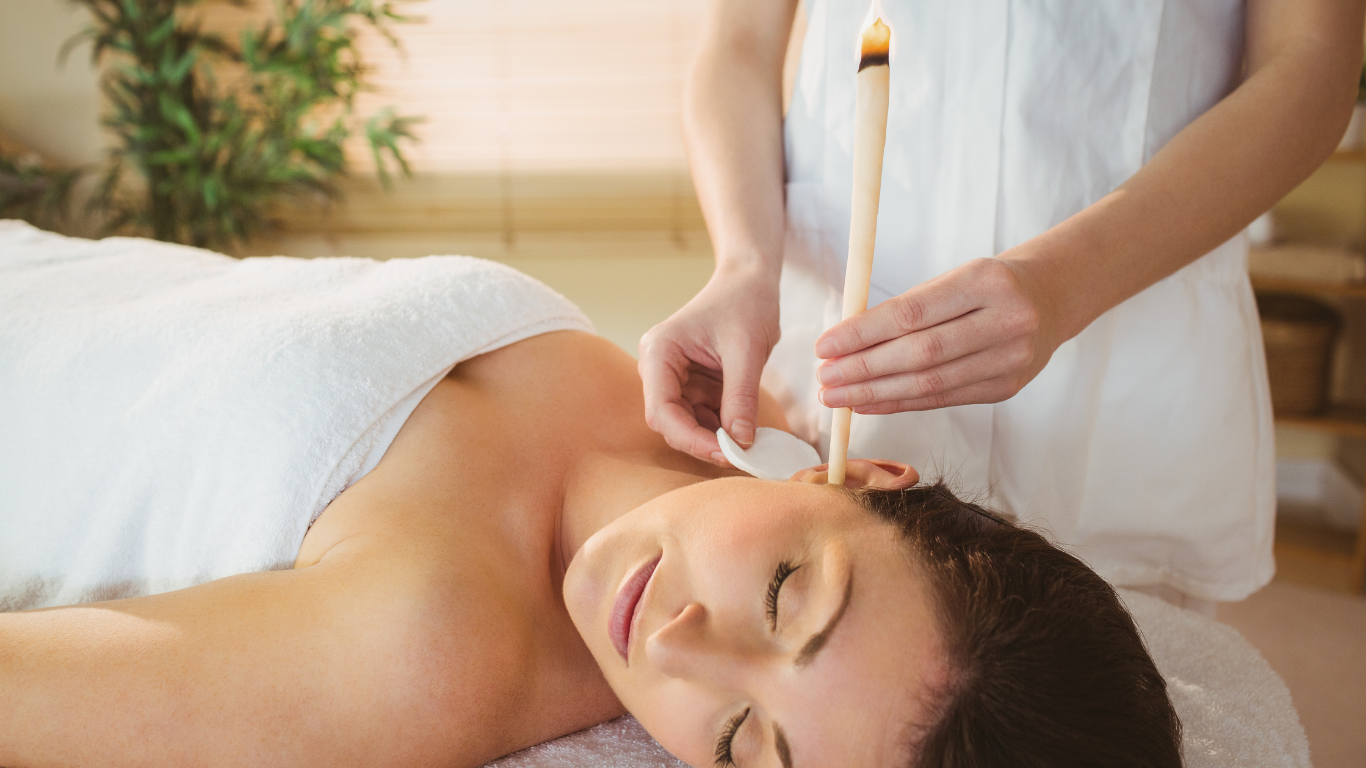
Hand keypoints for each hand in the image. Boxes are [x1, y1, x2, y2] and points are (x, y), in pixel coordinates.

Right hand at [639, 264, 780, 464]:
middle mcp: (659, 367)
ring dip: (714, 438)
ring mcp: (675, 377)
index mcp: (659, 352)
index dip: (690, 438)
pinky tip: (744, 433)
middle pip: (670, 422)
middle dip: (702, 441)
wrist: (751, 281)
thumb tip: (741, 442)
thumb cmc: (745, 302)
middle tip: (740, 457)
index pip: (661, 410)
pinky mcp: (693, 384)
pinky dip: (722, 428)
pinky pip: (702, 415)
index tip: (726, 453)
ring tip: (747, 446)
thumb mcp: (746, 349)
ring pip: (686, 423)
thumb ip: (741, 396)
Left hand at [814, 256, 1062, 413]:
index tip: (826, 346)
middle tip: (825, 377)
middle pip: (920, 354)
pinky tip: (869, 404)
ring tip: (837, 396)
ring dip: (876, 393)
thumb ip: (906, 308)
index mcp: (985, 280)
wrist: (1050, 299)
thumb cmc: (985, 286)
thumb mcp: (952, 279)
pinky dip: (900, 403)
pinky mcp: (1007, 388)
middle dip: (864, 369)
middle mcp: (1005, 321)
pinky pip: (943, 399)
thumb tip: (844, 342)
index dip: (863, 333)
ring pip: (930, 383)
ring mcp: (1011, 359)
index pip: (912, 314)